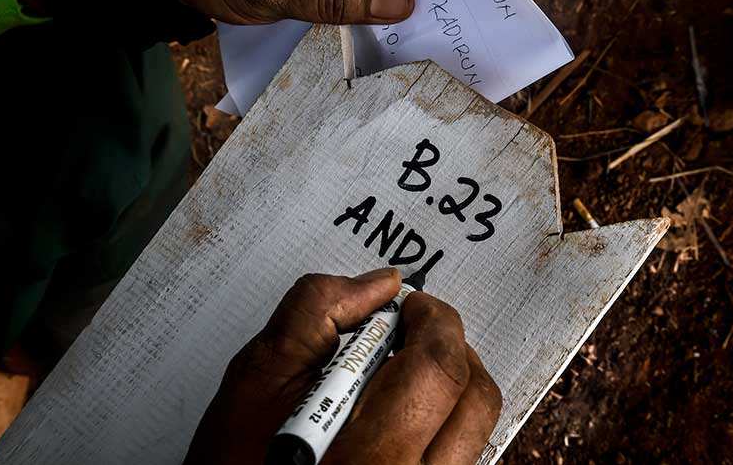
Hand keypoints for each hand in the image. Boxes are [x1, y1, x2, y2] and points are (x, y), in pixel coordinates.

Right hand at [184, 268, 501, 464]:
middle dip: (450, 344)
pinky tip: (404, 406)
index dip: (433, 320)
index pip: (437, 367)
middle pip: (475, 398)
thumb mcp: (256, 380)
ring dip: (453, 382)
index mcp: (368, 456)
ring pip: (475, 428)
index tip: (412, 307)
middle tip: (416, 328)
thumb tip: (377, 285)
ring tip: (410, 367)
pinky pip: (460, 450)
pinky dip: (442, 415)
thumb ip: (314, 313)